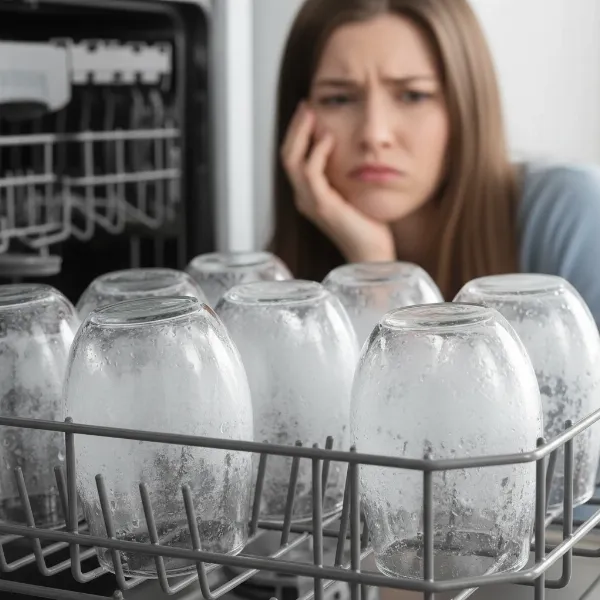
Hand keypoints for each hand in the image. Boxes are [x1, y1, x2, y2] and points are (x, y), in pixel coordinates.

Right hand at [281, 102, 395, 263]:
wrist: (373, 252)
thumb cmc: (369, 225)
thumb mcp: (352, 190)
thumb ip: (344, 170)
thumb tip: (347, 142)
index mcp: (309, 194)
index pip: (293, 158)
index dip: (297, 133)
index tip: (309, 110)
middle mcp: (304, 198)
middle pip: (287, 156)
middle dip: (296, 128)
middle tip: (307, 106)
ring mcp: (311, 203)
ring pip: (293, 162)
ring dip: (302, 135)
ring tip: (313, 115)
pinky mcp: (323, 207)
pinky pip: (311, 174)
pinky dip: (317, 153)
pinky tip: (328, 138)